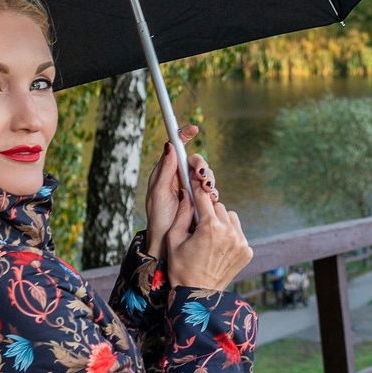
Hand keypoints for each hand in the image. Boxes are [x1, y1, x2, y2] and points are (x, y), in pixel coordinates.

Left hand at [145, 125, 218, 256]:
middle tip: (202, 176)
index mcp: (167, 173)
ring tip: (206, 190)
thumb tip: (170, 145)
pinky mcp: (202, 201)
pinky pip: (212, 191)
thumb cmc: (159, 220)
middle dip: (202, 165)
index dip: (184, 136)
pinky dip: (213, 192)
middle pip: (196, 161)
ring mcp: (192, 190)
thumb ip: (165, 170)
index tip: (193, 128)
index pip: (177, 149)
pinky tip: (211, 198)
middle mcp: (180, 179)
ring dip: (209, 179)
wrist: (168, 244)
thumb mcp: (158, 194)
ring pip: (206, 175)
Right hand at [164, 182, 252, 291]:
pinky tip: (218, 246)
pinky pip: (238, 232)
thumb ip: (181, 213)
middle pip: (218, 206)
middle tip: (199, 221)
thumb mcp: (174, 239)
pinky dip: (230, 234)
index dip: (198, 190)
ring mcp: (241, 242)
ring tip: (209, 235)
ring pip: (231, 217)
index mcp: (209, 227)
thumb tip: (186, 193)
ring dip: (221, 221)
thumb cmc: (181, 267)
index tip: (194, 182)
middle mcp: (229, 232)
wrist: (198, 295)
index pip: (204, 197)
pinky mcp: (247, 251)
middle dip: (208, 210)